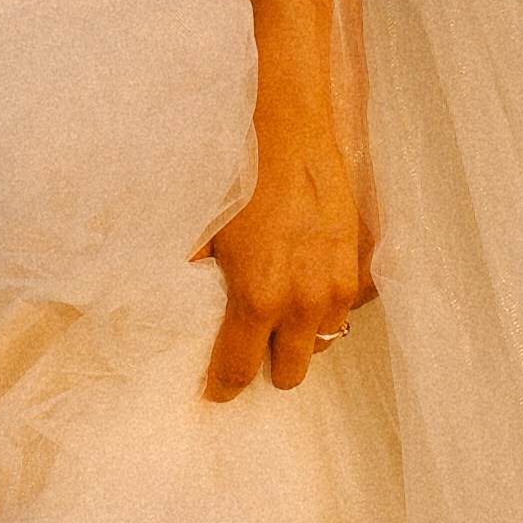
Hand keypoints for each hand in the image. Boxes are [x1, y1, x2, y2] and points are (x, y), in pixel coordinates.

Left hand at [202, 123, 373, 402]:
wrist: (289, 131)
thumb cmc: (240, 176)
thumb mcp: (203, 230)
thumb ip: (190, 274)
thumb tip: (166, 300)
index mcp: (258, 298)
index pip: (240, 370)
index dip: (224, 386)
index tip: (215, 391)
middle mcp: (302, 302)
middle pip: (290, 372)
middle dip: (268, 368)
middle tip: (249, 351)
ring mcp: (335, 285)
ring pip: (322, 343)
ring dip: (300, 338)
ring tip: (279, 320)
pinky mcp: (356, 264)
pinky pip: (343, 311)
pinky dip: (324, 310)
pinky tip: (305, 291)